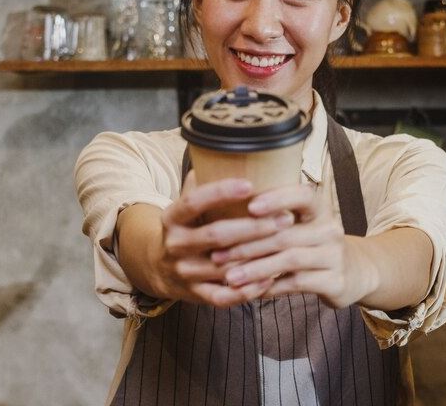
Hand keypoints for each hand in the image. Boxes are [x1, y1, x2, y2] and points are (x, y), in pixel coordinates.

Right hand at [155, 171, 294, 307]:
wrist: (158, 267)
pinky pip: (223, 297)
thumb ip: (203, 181)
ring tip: (287, 244)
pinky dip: (248, 290)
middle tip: (286, 217)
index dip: (220, 193)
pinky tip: (271, 277)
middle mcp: (175, 246)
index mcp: (171, 218)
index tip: (249, 184)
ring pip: (224, 266)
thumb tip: (228, 148)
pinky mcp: (195, 296)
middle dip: (254, 227)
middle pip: (216, 235)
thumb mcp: (186, 204)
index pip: (193, 202)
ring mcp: (184, 273)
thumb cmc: (186, 226)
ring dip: (258, 256)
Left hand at [210, 184, 377, 308]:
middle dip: (248, 244)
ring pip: (289, 260)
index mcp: (320, 208)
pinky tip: (251, 290)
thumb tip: (224, 207)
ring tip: (230, 276)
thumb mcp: (303, 223)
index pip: (303, 195)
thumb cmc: (314, 244)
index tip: (249, 206)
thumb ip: (274, 216)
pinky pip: (296, 283)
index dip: (277, 199)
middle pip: (286, 234)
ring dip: (256, 269)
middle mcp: (330, 228)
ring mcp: (335, 256)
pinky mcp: (335, 281)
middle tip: (219, 254)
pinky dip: (271, 287)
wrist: (354, 272)